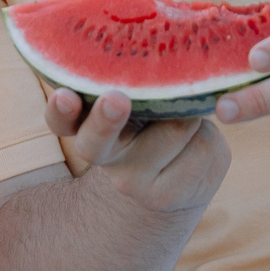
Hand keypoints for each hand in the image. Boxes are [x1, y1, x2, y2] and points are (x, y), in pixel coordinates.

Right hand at [42, 86, 231, 209]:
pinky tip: (199, 144)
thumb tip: (171, 73)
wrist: (178, 185)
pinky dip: (208, 139)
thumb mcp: (143, 104)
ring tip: (189, 119)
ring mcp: (130, 182)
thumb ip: (142, 88)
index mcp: (86, 126)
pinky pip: (201, 149)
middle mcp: (102, 157)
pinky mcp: (165, 197)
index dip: (60, 108)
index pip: (61, 120)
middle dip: (107, 117)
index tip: (65, 94)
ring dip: (192, 115)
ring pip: (173, 129)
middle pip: (97, 139)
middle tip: (115, 100)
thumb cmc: (157, 125)